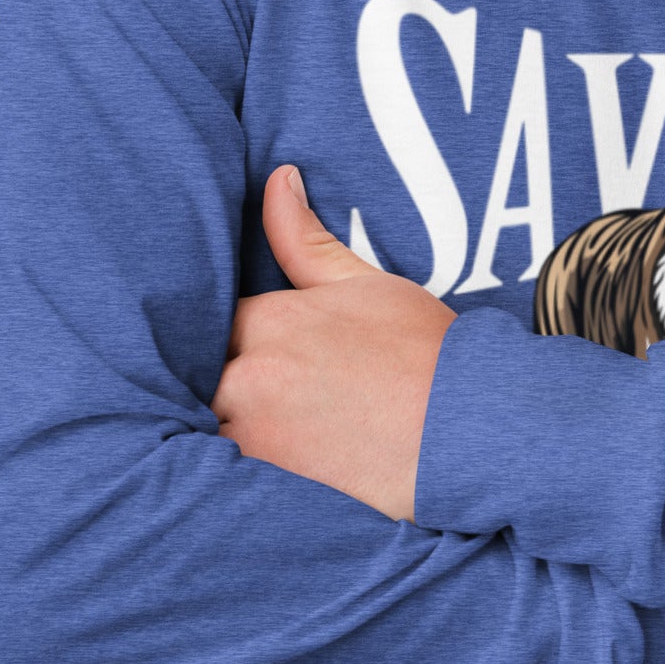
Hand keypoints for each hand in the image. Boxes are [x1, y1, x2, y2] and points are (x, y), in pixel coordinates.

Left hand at [212, 165, 453, 520]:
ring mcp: (256, 434)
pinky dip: (231, 470)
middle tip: (247, 391)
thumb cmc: (424, 353)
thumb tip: (277, 179)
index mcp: (273, 320)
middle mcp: (253, 375)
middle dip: (217, 380)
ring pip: (205, 425)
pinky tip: (257, 467)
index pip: (212, 321)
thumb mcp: (365, 283)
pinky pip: (223, 475)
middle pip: (198, 375)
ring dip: (220, 424)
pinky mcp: (269, 483)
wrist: (466, 430)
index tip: (245, 348)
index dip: (226, 335)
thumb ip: (304, 237)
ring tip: (253, 429)